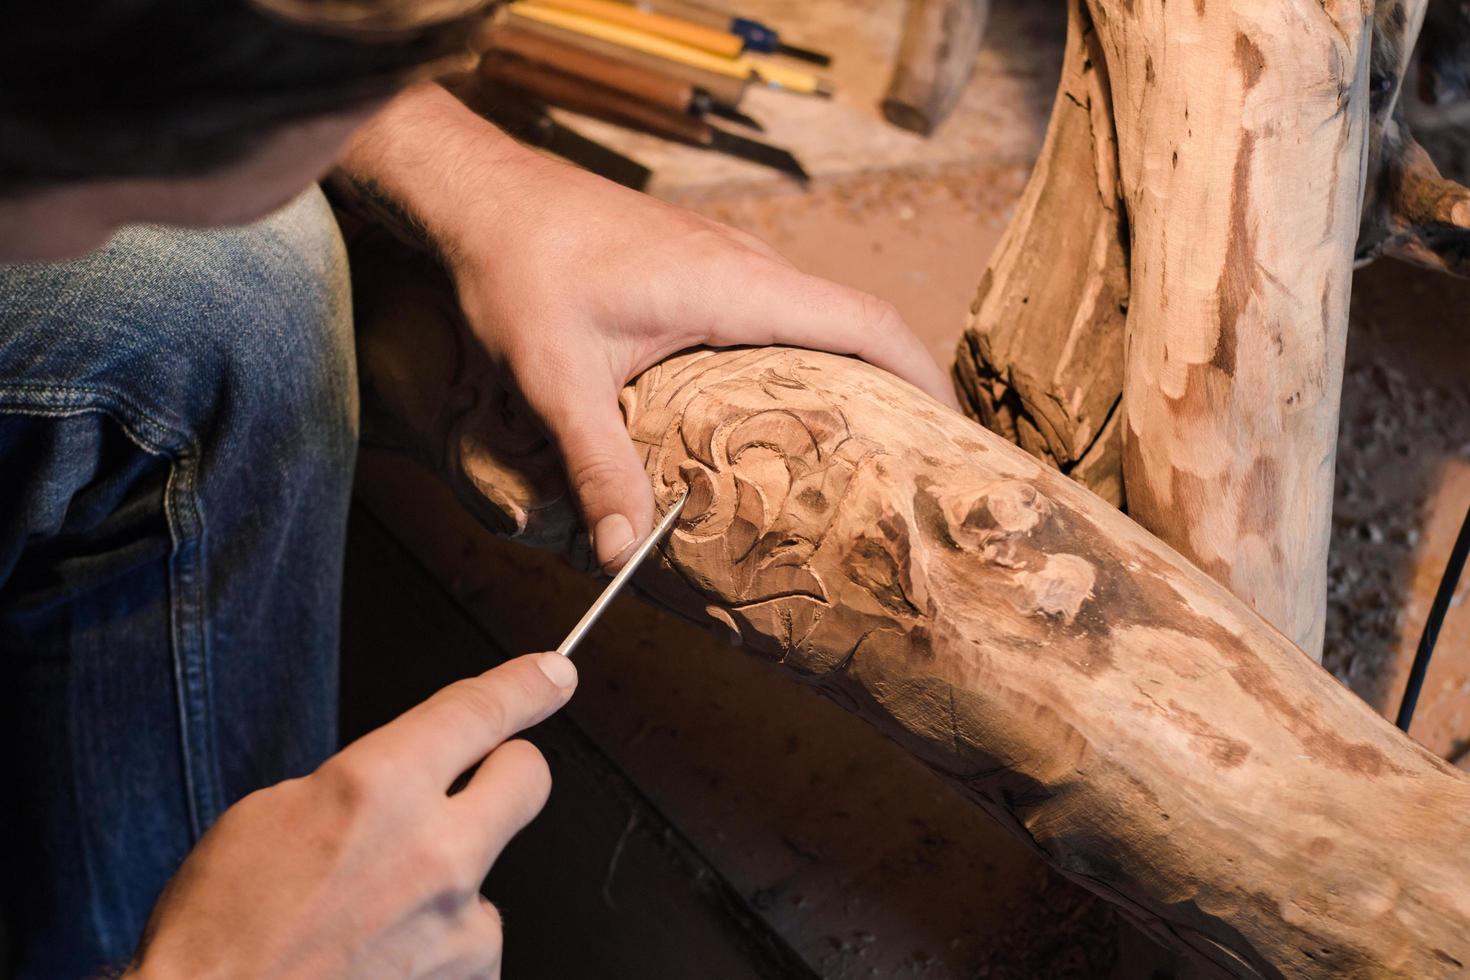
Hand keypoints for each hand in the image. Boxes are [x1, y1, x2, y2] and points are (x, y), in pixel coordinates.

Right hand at [128, 653, 576, 979]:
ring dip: (447, 885)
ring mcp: (461, 925)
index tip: (551, 677)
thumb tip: (399, 781)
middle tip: (475, 787)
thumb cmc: (220, 939)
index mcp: (380, 789)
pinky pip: (471, 942)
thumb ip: (358, 786)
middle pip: (528, 777)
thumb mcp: (268, 818)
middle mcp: (437, 852)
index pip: (479, 711)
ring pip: (487, 874)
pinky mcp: (470, 977)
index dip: (525, 685)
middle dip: (508, 771)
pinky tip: (379, 961)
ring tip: (369, 920)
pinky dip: (436, 947)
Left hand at [339, 85, 960, 571]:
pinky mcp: (700, 264)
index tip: (952, 429)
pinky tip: (781, 407)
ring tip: (863, 446)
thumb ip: (597, 463)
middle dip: (899, 385)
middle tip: (914, 460)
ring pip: (818, 314)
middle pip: (856, 322)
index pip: (864, 320)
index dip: (922, 374)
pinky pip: (779, 308)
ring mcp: (725, 259)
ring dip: (851, 370)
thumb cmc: (520, 267)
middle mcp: (745, 265)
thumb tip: (622, 551)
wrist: (483, 195)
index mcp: (735, 285)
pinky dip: (805, 354)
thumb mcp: (556, 376)